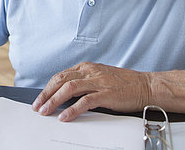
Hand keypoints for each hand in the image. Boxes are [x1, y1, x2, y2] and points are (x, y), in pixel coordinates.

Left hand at [31, 62, 151, 121]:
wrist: (146, 86)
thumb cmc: (125, 84)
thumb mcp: (100, 77)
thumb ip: (84, 82)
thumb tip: (66, 94)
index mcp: (87, 67)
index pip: (61, 76)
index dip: (48, 87)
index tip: (40, 98)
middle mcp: (90, 72)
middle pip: (61, 81)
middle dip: (46, 94)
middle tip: (37, 106)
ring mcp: (98, 82)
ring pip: (68, 89)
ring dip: (54, 101)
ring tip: (46, 111)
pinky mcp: (106, 94)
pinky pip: (84, 101)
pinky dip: (72, 110)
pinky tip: (64, 117)